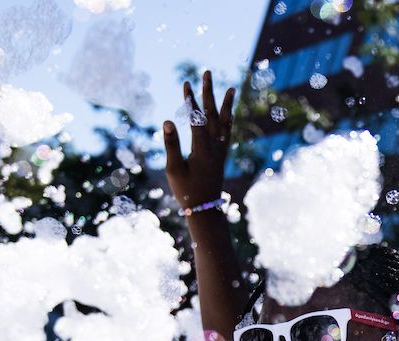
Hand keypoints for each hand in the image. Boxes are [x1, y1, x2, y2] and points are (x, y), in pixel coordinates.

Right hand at [162, 70, 234, 209]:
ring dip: (226, 104)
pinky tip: (229, 112)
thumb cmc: (186, 190)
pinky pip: (227, 132)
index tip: (187, 84)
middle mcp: (215, 146)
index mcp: (202, 149)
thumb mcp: (174, 169)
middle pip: (212, 114)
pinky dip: (228, 120)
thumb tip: (168, 121)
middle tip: (207, 72)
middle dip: (209, 93)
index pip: (197, 119)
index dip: (191, 101)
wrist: (205, 209)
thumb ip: (171, 144)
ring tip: (230, 88)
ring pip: (224, 122)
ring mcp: (220, 150)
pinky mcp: (222, 155)